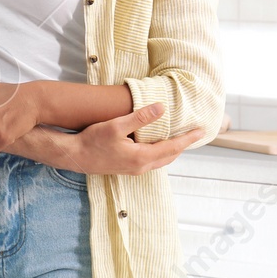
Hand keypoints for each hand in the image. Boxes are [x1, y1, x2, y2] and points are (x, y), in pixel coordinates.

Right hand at [64, 103, 202, 175]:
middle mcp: (141, 167)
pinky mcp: (128, 168)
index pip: (172, 147)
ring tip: (180, 138)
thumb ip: (140, 118)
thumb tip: (161, 108)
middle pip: (170, 156)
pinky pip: (152, 161)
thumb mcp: (116, 126)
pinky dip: (161, 153)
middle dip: (183, 145)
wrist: (75, 157)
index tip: (201, 131)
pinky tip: (157, 144)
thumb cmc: (93, 141)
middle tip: (194, 134)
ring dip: (172, 150)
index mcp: (142, 157)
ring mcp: (134, 169)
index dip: (188, 139)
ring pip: (161, 160)